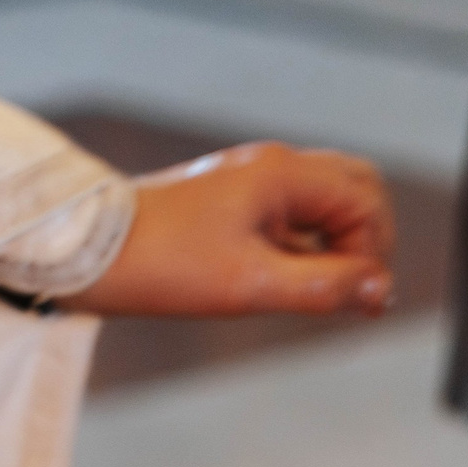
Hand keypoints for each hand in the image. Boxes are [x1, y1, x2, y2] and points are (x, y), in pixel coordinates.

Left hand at [60, 143, 394, 317]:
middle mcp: (273, 168)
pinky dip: (311, 246)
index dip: (374, 253)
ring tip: (329, 291)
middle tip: (357, 287)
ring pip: (328, 201)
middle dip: (368, 238)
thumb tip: (380, 290)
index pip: (366, 201)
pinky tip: (295, 281)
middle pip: (356, 187)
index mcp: (281, 175)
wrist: (87, 251)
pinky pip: (296, 215)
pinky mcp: (236, 201)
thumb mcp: (252, 284)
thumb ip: (326, 286)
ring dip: (341, 243)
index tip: (361, 298)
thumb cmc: (164, 264)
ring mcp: (253, 181)